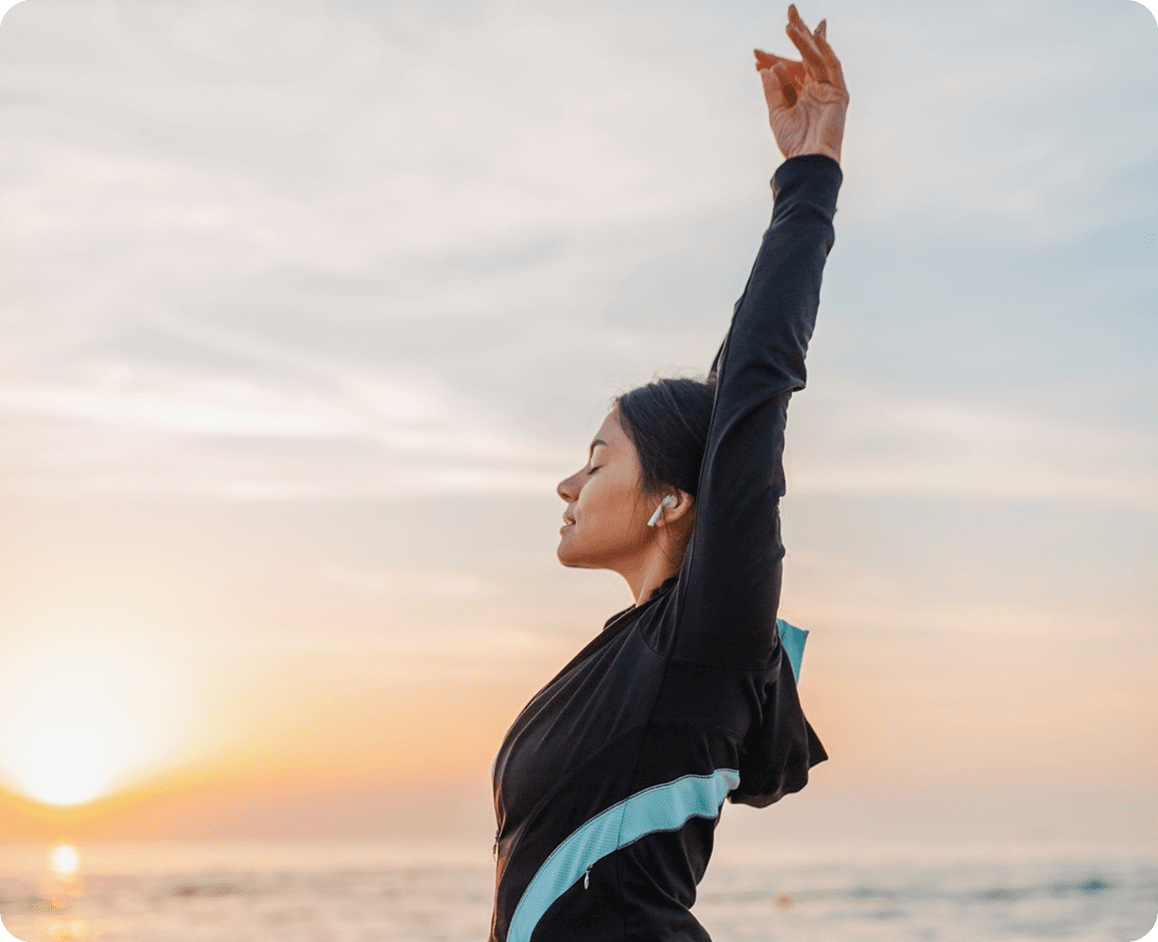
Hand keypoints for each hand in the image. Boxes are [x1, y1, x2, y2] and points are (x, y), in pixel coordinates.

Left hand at [755, 5, 847, 163]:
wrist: (808, 160)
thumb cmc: (792, 143)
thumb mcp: (776, 113)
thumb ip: (773, 90)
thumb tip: (767, 67)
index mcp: (802, 95)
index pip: (791, 67)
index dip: (775, 56)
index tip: (756, 52)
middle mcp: (816, 89)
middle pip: (807, 55)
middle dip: (799, 33)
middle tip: (790, 10)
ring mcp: (829, 90)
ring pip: (818, 57)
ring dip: (806, 39)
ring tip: (790, 24)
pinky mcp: (839, 93)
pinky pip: (832, 66)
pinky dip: (824, 50)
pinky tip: (814, 36)